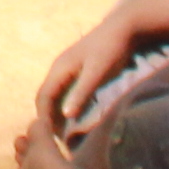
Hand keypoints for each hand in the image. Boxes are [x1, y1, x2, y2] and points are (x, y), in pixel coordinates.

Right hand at [40, 8, 147, 132]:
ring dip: (56, 112)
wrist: (125, 28)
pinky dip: (65, 105)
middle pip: (46, 97)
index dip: (44, 118)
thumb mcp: (97, 72)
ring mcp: (68, 68)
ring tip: (65, 133)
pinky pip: (64, 91)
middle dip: (48, 117)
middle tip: (58, 140)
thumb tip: (66, 115)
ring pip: (54, 94)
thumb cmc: (111, 49)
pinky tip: (75, 117)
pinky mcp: (78, 70)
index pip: (43, 97)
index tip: (51, 139)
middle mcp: (59, 68)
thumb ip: (82, 92)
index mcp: (60, 68)